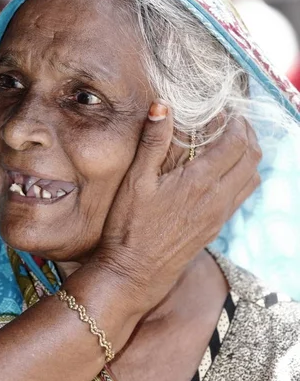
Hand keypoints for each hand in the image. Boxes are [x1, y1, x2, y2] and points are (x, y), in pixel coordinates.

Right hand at [91, 101, 261, 317]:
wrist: (134, 274)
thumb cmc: (128, 228)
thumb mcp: (135, 182)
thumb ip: (152, 143)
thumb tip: (163, 106)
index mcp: (199, 182)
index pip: (236, 142)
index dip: (236, 122)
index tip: (227, 110)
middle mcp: (217, 198)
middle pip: (251, 157)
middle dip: (248, 133)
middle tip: (233, 121)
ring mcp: (219, 215)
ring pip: (252, 177)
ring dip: (249, 155)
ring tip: (233, 141)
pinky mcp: (215, 228)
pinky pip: (242, 196)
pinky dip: (243, 175)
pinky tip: (224, 172)